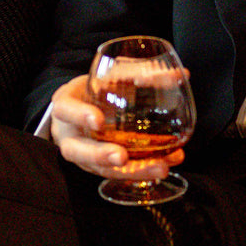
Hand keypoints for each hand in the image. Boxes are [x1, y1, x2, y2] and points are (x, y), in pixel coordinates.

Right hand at [49, 75, 187, 181]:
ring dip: (133, 171)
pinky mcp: (100, 166)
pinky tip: (165, 165)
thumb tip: (180, 74)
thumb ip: (138, 72)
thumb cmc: (95, 90)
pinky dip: (143, 171)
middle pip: (78, 151)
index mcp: (66, 105)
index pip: (66, 109)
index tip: (98, 121)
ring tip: (160, 167)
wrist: (80, 109)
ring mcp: (84, 155)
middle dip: (101, 156)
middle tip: (122, 157)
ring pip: (102, 170)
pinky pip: (119, 173)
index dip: (79, 115)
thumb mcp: (109, 75)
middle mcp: (70, 134)